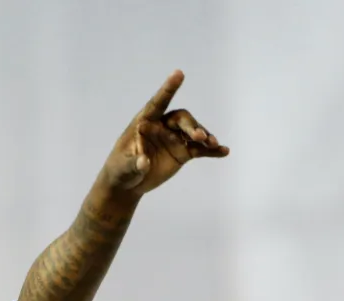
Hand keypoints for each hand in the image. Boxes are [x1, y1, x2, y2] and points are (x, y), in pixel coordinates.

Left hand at [101, 70, 228, 195]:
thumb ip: (133, 164)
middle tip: (199, 137)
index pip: (157, 103)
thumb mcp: (123, 168)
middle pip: (181, 119)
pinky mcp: (182, 152)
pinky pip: (199, 149)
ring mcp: (174, 138)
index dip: (168, 88)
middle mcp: (162, 126)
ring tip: (213, 144)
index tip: (179, 74)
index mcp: (145, 122)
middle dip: (191, 126)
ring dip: (204, 136)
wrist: (128, 183)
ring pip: (193, 132)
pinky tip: (223, 152)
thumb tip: (143, 162)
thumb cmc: (120, 170)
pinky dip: (211, 150)